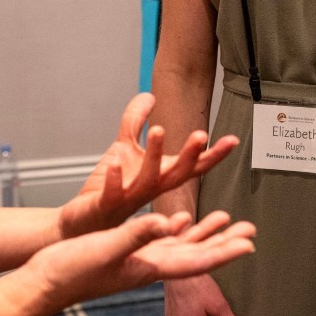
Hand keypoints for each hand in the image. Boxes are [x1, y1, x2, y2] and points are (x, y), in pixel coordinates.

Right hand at [24, 210, 254, 315]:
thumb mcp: (107, 249)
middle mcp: (150, 265)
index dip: (224, 252)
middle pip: (197, 254)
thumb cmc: (73, 270)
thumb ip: (137, 235)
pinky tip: (182, 218)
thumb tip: (168, 222)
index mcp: (150, 268)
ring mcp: (139, 259)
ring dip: (206, 233)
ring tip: (228, 220)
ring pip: (182, 245)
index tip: (249, 244)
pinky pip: (160, 239)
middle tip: (251, 231)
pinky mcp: (127, 252)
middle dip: (225, 243)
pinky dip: (176, 229)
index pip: (196, 261)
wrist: (45, 281)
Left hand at [60, 94, 239, 238]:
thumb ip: (135, 121)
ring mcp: (130, 199)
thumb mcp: (124, 148)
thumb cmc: (109, 188)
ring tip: (158, 129)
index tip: (232, 140)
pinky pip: (113, 192)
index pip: (192, 165)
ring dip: (153, 156)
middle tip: (200, 136)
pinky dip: (115, 179)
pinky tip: (114, 161)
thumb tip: (149, 95)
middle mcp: (151, 190)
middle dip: (189, 156)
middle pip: (176, 174)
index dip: (213, 155)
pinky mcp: (106, 204)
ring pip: (148, 180)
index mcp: (160, 176)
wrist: (83, 221)